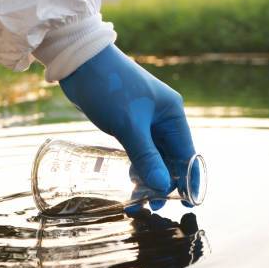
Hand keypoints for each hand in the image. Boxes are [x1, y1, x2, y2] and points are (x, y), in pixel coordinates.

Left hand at [59, 44, 195, 211]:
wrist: (80, 62)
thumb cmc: (109, 87)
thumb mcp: (129, 125)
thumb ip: (146, 157)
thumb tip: (163, 187)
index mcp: (173, 114)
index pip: (187, 154)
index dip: (188, 179)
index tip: (185, 203)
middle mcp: (164, 118)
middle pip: (171, 158)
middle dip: (164, 183)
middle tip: (151, 205)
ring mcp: (146, 121)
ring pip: (154, 157)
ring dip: (148, 177)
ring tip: (137, 200)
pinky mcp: (129, 124)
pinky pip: (139, 151)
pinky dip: (136, 167)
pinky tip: (129, 182)